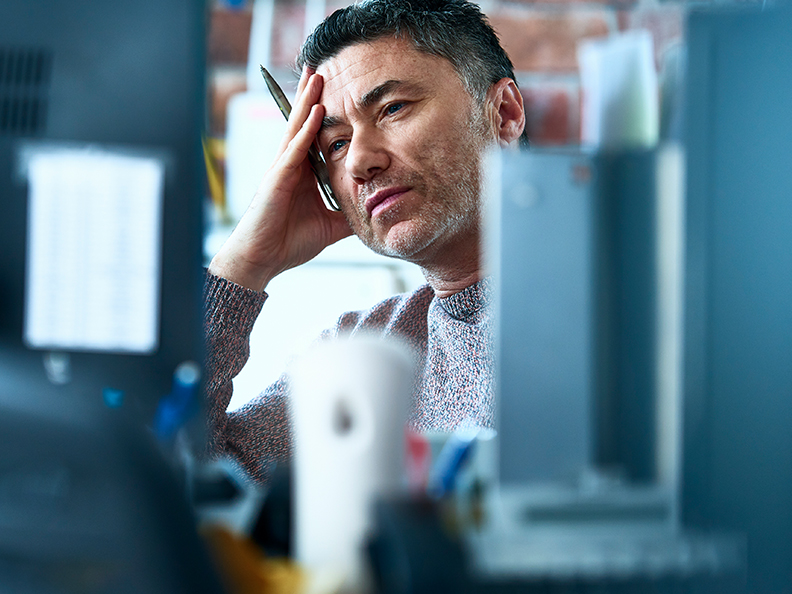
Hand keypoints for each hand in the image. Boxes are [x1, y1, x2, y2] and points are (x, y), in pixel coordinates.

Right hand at [209, 68, 351, 291]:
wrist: (262, 260)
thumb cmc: (288, 243)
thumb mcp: (330, 226)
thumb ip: (349, 214)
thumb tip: (374, 212)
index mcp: (302, 174)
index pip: (314, 136)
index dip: (322, 113)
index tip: (336, 89)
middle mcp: (290, 166)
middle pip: (303, 123)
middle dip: (312, 95)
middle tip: (323, 66)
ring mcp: (281, 170)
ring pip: (296, 129)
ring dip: (308, 102)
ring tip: (317, 75)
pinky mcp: (276, 180)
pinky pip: (293, 151)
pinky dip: (305, 132)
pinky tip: (315, 113)